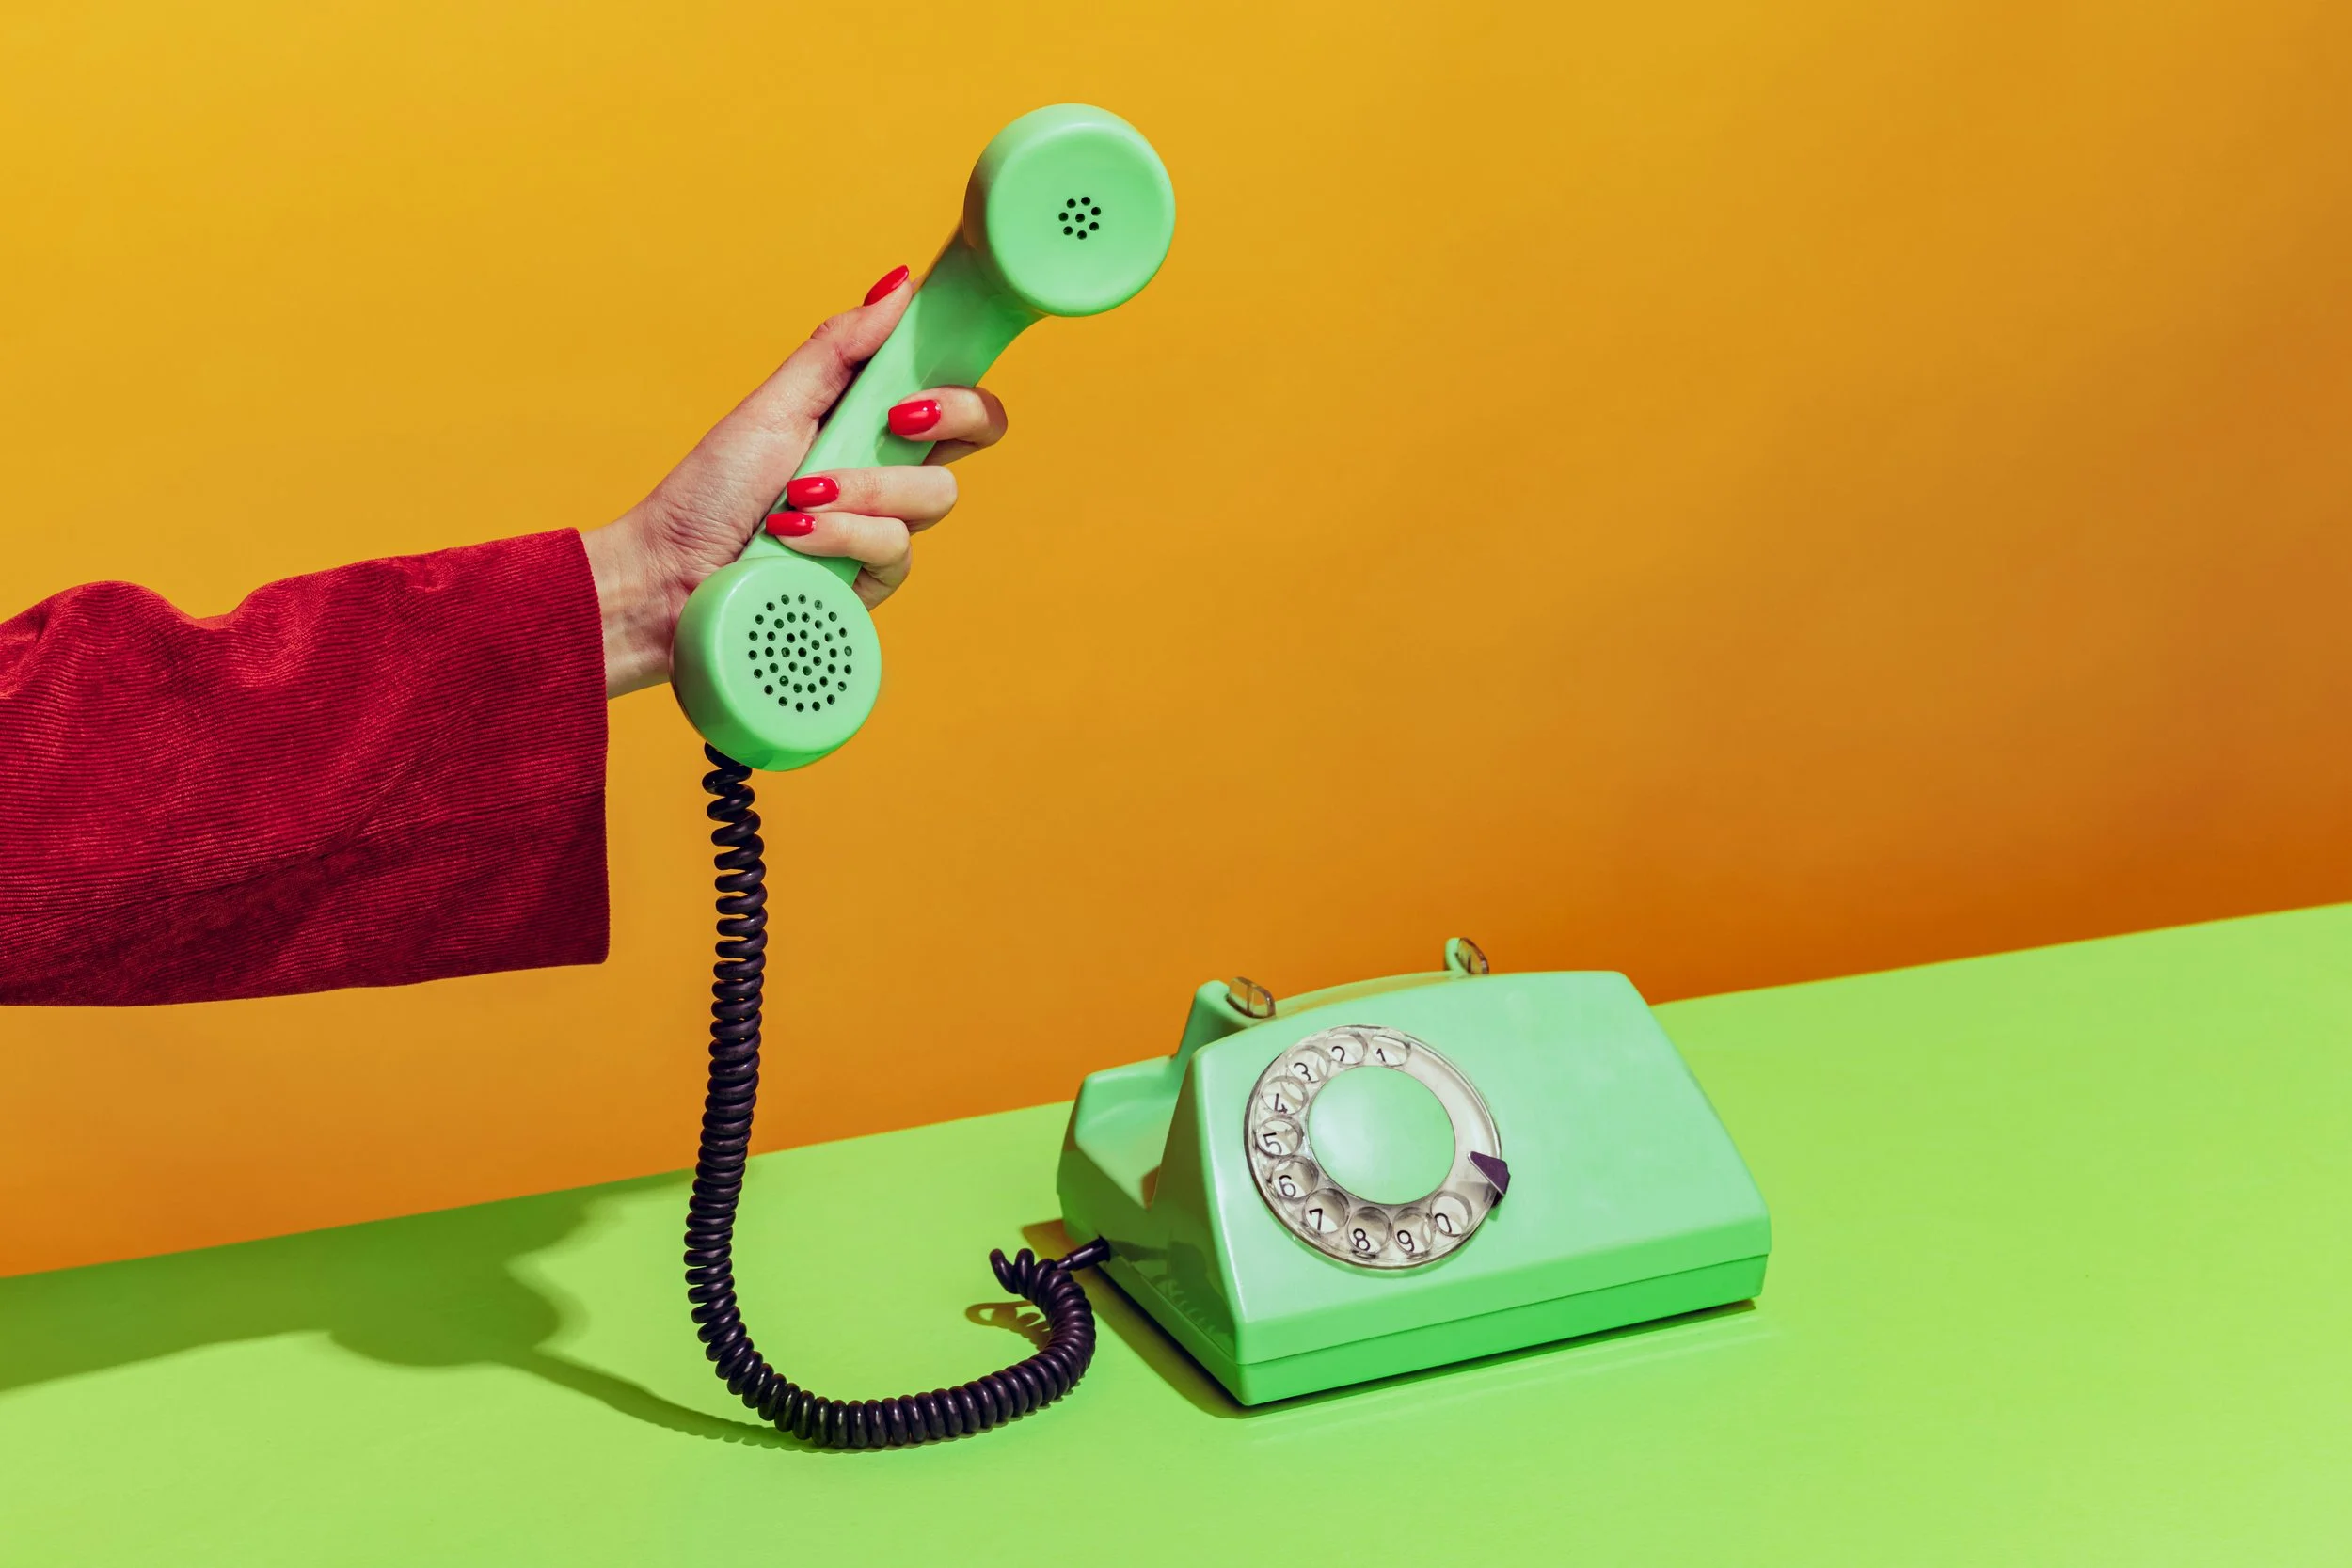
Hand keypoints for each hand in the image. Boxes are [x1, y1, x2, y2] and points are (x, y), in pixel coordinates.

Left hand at [584, 266, 1010, 697]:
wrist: (668, 573)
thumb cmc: (709, 492)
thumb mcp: (774, 406)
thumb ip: (839, 348)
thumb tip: (898, 284)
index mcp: (870, 422)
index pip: (957, 395)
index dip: (963, 382)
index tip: (921, 380)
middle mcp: (889, 473)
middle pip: (977, 435)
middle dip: (944, 418)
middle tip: (895, 418)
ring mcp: (885, 530)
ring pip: (935, 496)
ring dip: (863, 489)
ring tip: (798, 497)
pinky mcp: (873, 583)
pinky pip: (896, 551)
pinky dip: (840, 537)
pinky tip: (793, 537)